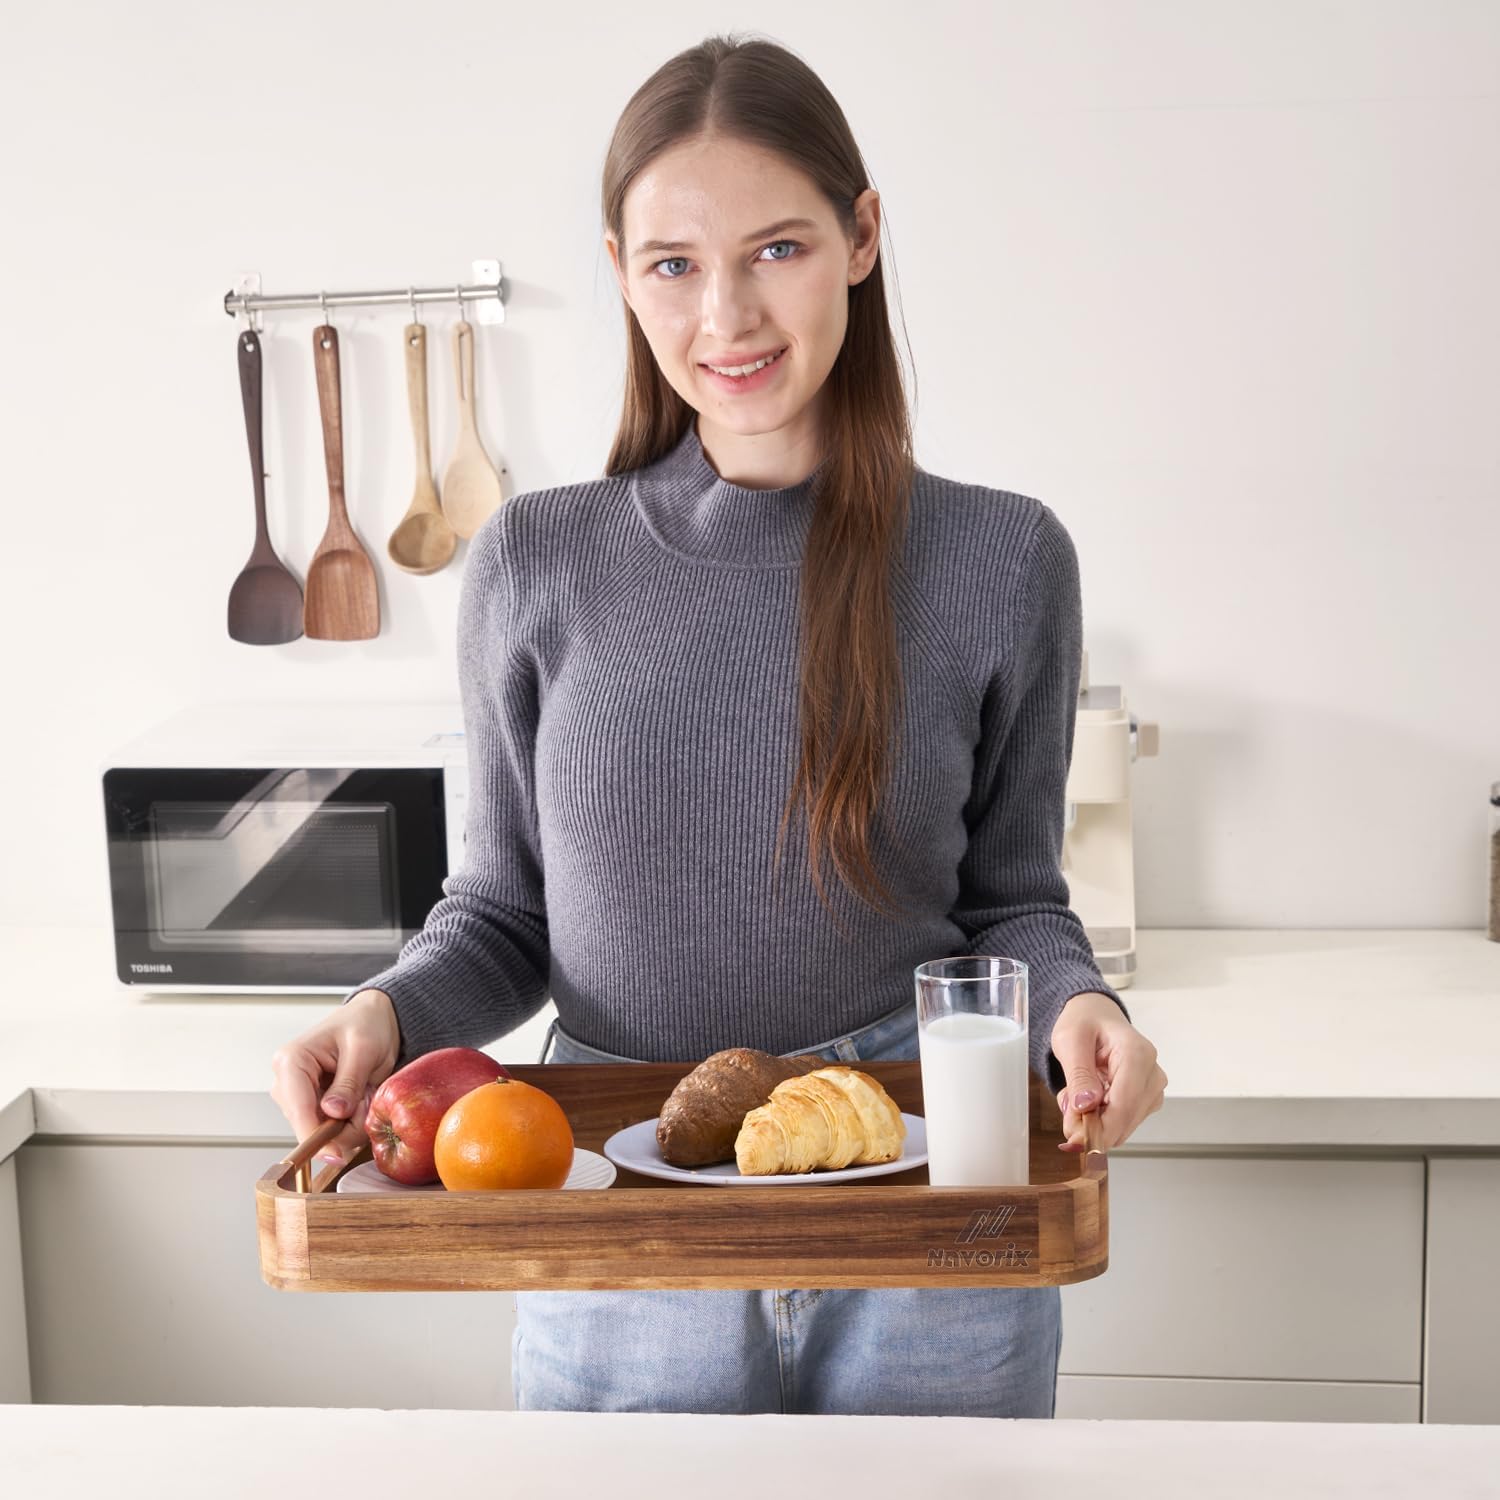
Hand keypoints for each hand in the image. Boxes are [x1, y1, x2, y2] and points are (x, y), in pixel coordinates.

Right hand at [269, 989, 401, 1164]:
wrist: (373, 1018)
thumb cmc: (366, 1024)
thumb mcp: (364, 1048)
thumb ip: (349, 1082)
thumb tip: (333, 1112)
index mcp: (291, 1061)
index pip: (298, 1109)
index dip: (316, 1137)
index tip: (336, 1154)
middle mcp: (286, 1081)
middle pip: (309, 1126)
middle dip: (344, 1122)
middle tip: (367, 1095)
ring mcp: (297, 1096)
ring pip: (322, 1131)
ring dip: (350, 1121)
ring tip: (365, 1091)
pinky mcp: (310, 1106)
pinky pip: (330, 1128)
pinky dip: (350, 1120)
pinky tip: (360, 1098)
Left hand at [1049, 991, 1165, 1152]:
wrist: (1096, 1016)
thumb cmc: (1084, 1023)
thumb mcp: (1069, 1040)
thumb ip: (1078, 1074)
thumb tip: (1086, 1107)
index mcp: (1138, 1054)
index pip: (1124, 1106)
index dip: (1099, 1130)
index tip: (1073, 1141)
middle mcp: (1153, 1075)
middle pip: (1123, 1121)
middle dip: (1089, 1124)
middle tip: (1065, 1103)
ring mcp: (1153, 1090)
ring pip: (1120, 1128)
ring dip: (1092, 1120)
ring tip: (1077, 1091)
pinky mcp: (1147, 1101)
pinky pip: (1120, 1124)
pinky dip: (1099, 1117)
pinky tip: (1089, 1096)